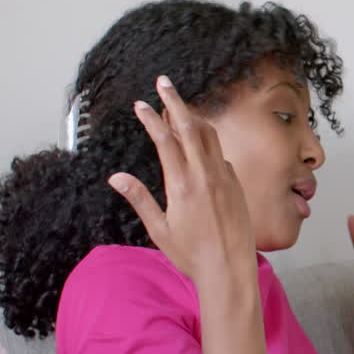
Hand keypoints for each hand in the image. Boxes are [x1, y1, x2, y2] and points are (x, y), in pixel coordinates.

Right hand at [108, 75, 255, 286]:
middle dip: (175, 101)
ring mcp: (224, 179)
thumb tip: (117, 177)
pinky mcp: (237, 186)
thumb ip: (140, 199)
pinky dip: (208, 142)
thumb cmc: (192, 255)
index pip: (165, 140)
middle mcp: (205, 176)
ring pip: (210, 137)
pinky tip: (200, 143)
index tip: (141, 103)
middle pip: (190, 127)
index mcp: (182, 185)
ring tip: (180, 104)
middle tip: (164, 82)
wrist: (230, 270)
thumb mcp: (158, 229)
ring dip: (194, 117)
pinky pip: (221, 155)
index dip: (152, 118)